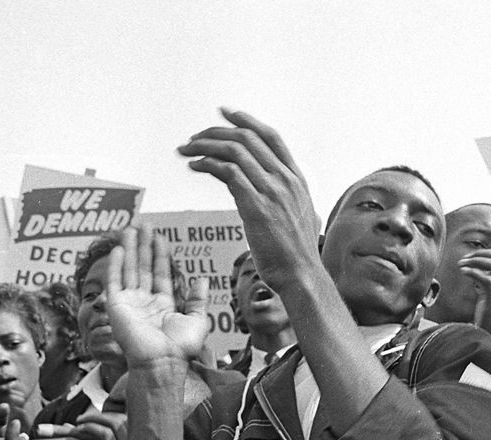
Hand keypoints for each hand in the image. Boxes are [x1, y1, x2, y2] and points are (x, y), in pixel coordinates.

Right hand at [106, 224, 208, 366]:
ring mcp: (130, 303)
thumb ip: (198, 299)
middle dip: (144, 246)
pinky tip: (120, 249)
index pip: (161, 274)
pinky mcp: (116, 306)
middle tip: (144, 224)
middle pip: (144, 267)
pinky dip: (116, 265)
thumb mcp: (197, 320)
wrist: (163, 361)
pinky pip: (114, 281)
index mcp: (163, 305)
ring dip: (130, 248)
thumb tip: (202, 280)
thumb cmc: (181, 347)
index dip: (161, 255)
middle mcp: (145, 302)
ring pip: (129, 269)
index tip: (160, 237)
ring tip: (131, 228)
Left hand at [178, 108, 320, 290]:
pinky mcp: (256, 206)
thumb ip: (292, 200)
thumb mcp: (303, 217)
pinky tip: (195, 167)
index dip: (247, 120)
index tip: (225, 112)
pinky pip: (227, 172)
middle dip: (216, 132)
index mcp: (297, 179)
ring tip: (187, 150)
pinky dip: (208, 164)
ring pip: (235, 151)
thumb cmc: (298, 254)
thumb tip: (286, 195)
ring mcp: (272, 192)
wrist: (302, 275)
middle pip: (248, 138)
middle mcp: (286, 180)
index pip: (271, 137)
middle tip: (195, 137)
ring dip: (206, 145)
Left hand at [458, 248, 490, 342]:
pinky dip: (474, 272)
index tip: (476, 255)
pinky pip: (488, 280)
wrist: (488, 343)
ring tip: (462, 264)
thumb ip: (489, 277)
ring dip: (477, 260)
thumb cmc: (486, 319)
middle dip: (483, 253)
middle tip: (466, 259)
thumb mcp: (489, 295)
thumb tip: (486, 264)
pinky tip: (463, 272)